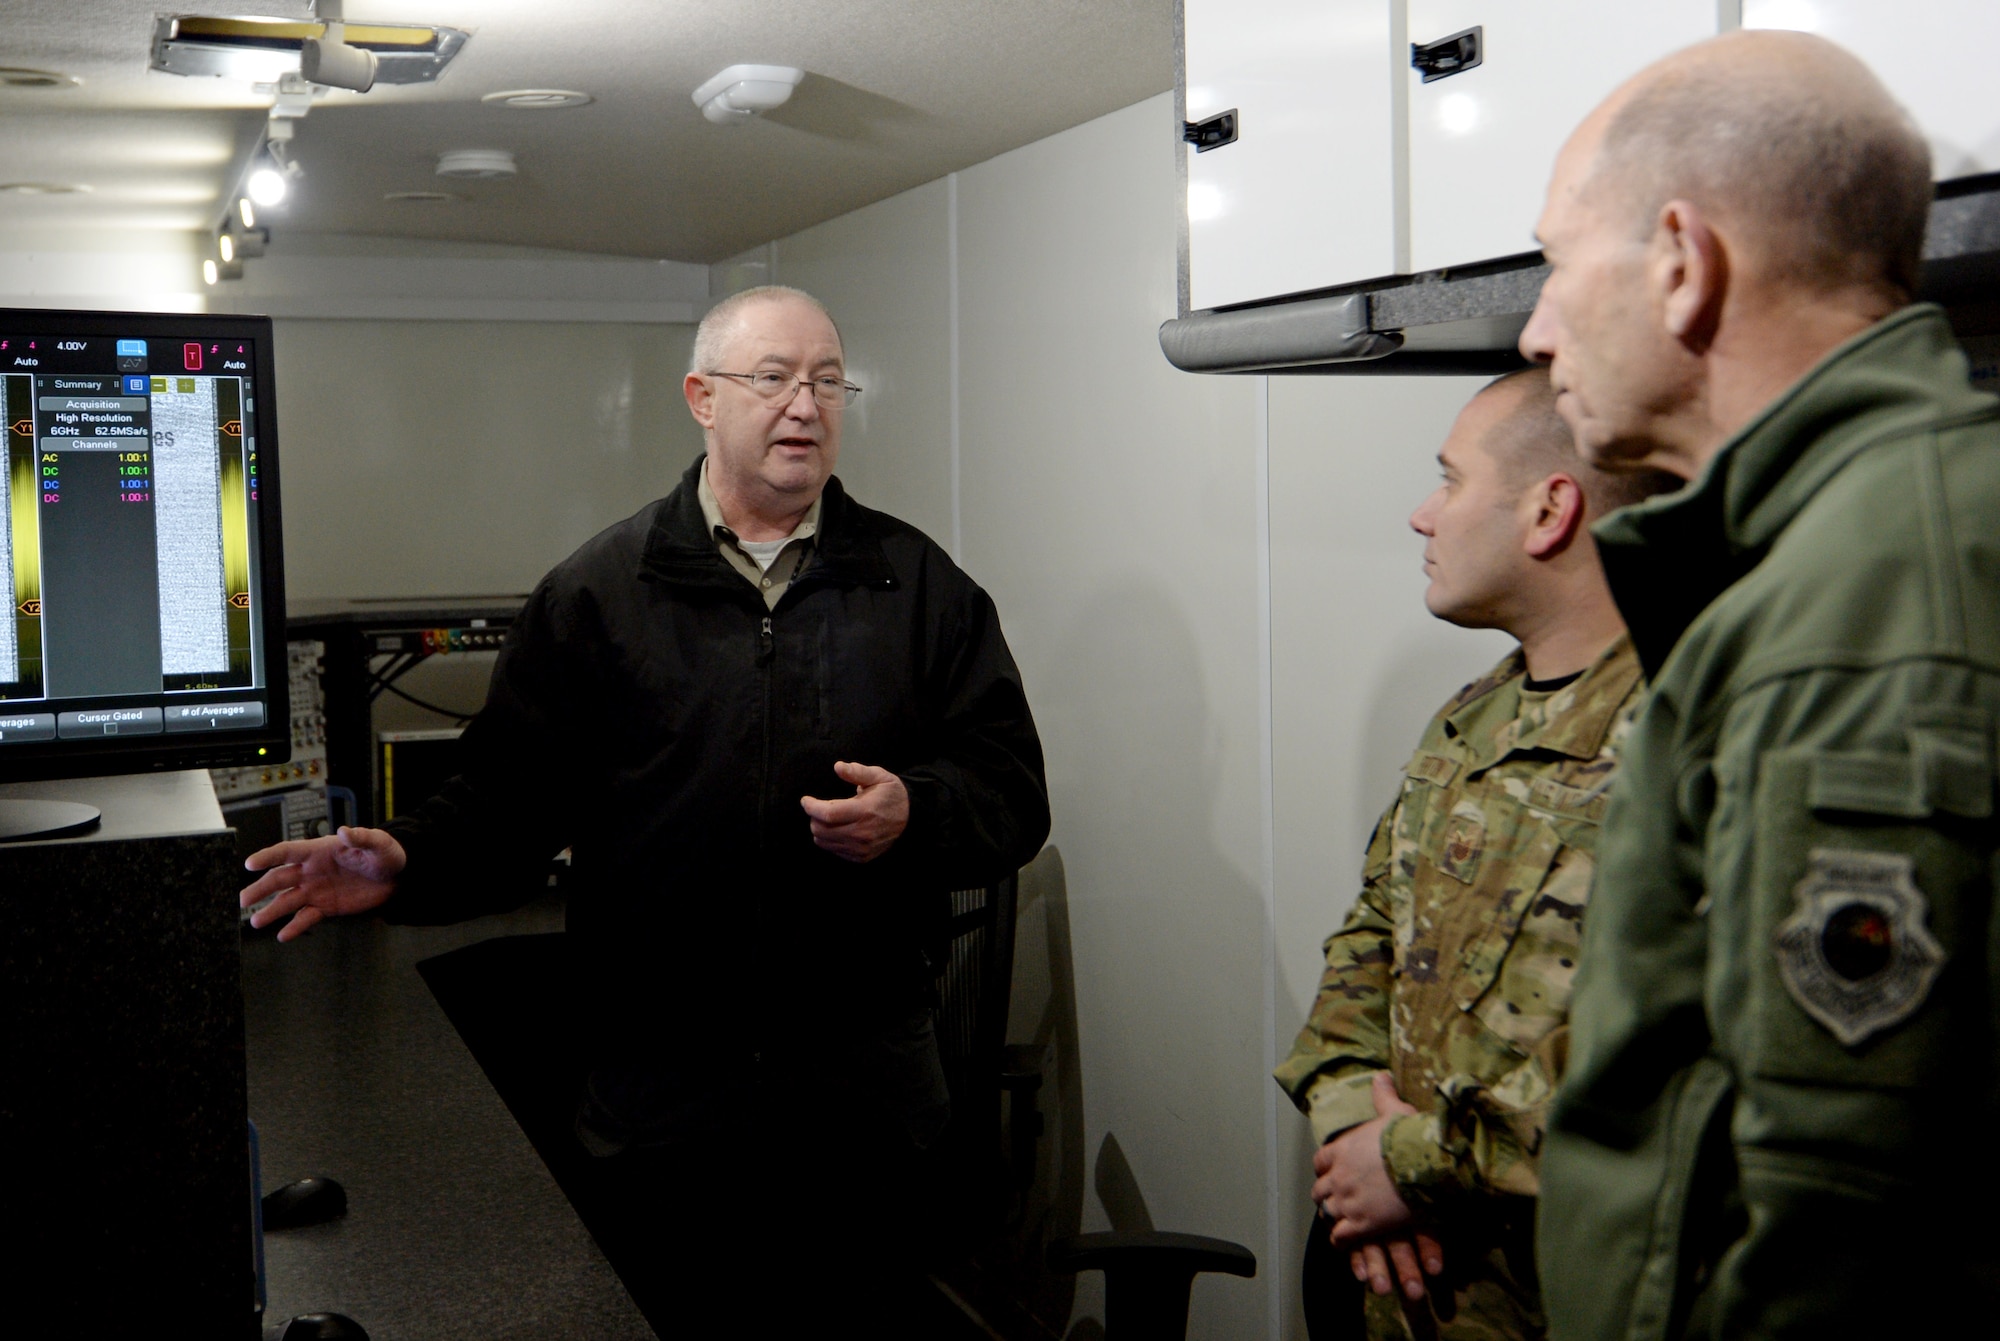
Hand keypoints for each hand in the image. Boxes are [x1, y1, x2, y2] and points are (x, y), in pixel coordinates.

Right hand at [239, 826, 405, 941]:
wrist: (398, 877)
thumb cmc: (386, 854)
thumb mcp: (378, 843)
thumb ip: (361, 837)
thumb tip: (345, 831)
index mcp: (319, 851)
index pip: (287, 851)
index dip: (268, 856)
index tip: (250, 864)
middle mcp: (312, 871)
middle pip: (279, 878)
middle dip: (260, 888)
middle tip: (243, 900)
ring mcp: (317, 890)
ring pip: (288, 900)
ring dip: (271, 911)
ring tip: (256, 922)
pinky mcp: (326, 907)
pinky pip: (306, 918)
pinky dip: (294, 927)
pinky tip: (283, 935)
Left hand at [800, 762, 909, 862]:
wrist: (910, 818)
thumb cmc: (891, 794)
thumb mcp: (879, 776)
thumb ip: (857, 772)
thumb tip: (838, 766)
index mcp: (865, 811)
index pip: (828, 814)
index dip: (811, 807)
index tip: (806, 800)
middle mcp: (862, 833)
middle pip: (821, 829)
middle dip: (814, 816)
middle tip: (819, 807)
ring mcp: (861, 848)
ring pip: (823, 841)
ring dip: (820, 828)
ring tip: (829, 818)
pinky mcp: (861, 857)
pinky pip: (833, 850)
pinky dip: (829, 839)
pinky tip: (838, 829)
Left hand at [1314, 1074, 1439, 1297]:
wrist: (1425, 1164)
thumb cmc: (1410, 1137)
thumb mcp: (1395, 1111)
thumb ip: (1382, 1095)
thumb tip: (1380, 1076)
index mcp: (1342, 1149)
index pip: (1320, 1161)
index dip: (1326, 1168)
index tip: (1332, 1172)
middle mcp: (1339, 1176)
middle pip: (1319, 1190)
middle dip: (1327, 1194)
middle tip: (1338, 1199)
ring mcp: (1348, 1201)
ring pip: (1327, 1213)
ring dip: (1333, 1216)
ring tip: (1342, 1221)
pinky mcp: (1362, 1224)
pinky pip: (1340, 1237)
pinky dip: (1341, 1240)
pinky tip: (1348, 1241)